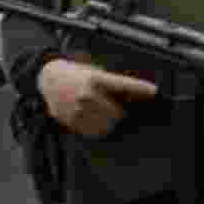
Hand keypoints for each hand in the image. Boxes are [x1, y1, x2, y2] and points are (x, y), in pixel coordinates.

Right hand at [37, 58, 157, 138]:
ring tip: (100, 113)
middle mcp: (88, 95)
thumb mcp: (95, 72)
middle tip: (113, 108)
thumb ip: (113, 84)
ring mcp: (79, 110)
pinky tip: (91, 118)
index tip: (154, 91)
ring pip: (107, 125)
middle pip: (118, 113)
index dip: (141, 88)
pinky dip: (97, 128)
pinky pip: (94, 131)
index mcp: (96, 79)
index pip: (124, 84)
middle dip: (119, 112)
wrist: (50, 79)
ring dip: (109, 122)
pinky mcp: (72, 120)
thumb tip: (135, 96)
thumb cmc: (76, 75)